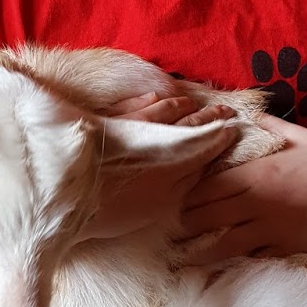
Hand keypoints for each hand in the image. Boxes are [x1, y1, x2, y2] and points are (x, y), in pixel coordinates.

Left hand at [83, 90, 237, 239]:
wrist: (72, 192)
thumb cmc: (116, 209)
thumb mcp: (160, 204)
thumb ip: (182, 183)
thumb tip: (200, 164)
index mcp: (174, 159)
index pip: (204, 142)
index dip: (220, 134)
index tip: (233, 128)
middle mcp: (157, 137)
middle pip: (188, 121)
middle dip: (209, 116)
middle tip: (225, 111)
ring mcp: (133, 124)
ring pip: (165, 108)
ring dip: (183, 104)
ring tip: (194, 102)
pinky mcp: (111, 120)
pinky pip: (136, 104)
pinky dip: (150, 99)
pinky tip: (155, 96)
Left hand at [179, 117, 306, 262]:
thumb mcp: (300, 135)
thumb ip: (269, 125)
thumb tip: (249, 114)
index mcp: (256, 173)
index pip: (207, 186)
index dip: (187, 194)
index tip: (176, 198)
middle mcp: (257, 201)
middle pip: (206, 215)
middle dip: (185, 222)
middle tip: (172, 227)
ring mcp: (270, 228)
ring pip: (222, 243)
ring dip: (199, 249)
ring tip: (183, 253)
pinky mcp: (285, 247)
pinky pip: (251, 257)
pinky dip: (234, 260)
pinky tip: (219, 265)